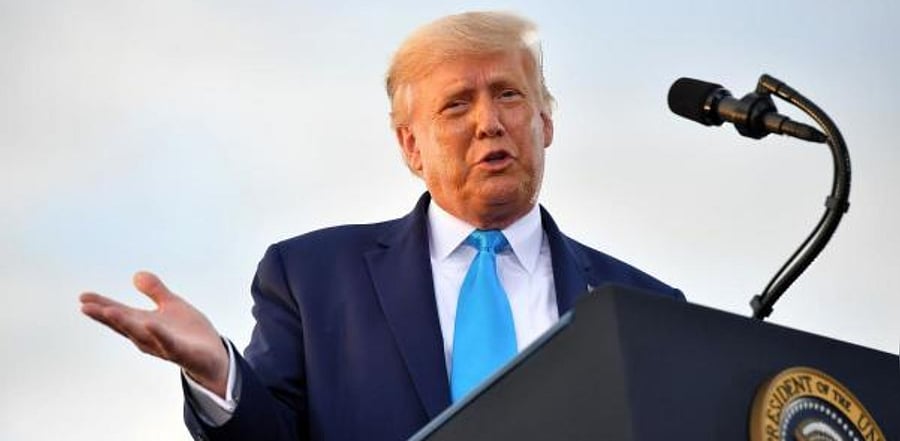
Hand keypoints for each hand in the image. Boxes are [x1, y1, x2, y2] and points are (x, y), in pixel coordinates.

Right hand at [80, 271, 228, 397]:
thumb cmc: (189, 332)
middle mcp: (149, 337)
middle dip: (105, 316)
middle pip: (124, 325)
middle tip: (86, 306)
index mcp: (145, 324)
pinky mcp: (182, 352)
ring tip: (109, 311)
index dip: (102, 305)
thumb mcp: (172, 305)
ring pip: (141, 335)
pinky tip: (150, 323)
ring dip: (125, 324)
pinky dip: (159, 335)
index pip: (119, 313)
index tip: (83, 297)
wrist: (213, 356)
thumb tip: (136, 274)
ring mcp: (164, 345)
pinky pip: (169, 344)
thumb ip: (155, 291)